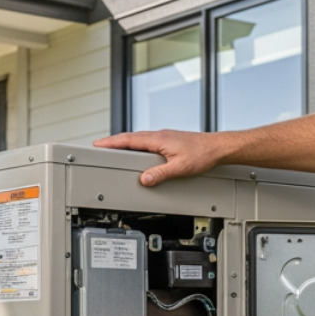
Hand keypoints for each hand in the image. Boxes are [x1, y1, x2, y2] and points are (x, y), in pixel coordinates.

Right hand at [93, 130, 228, 186]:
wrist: (218, 147)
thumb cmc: (203, 154)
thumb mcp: (180, 168)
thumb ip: (160, 174)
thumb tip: (144, 180)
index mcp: (158, 139)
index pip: (128, 140)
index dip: (111, 143)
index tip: (97, 144)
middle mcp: (159, 136)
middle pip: (130, 138)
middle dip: (113, 143)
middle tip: (99, 147)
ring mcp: (164, 138)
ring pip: (139, 139)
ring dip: (125, 144)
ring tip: (114, 150)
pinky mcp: (170, 141)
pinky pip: (147, 142)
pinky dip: (137, 146)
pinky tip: (138, 152)